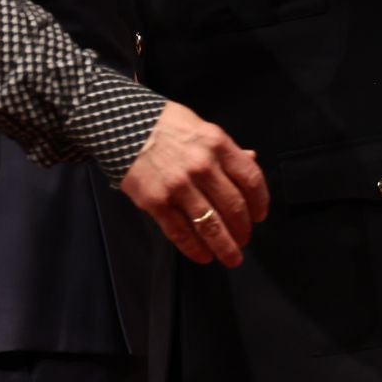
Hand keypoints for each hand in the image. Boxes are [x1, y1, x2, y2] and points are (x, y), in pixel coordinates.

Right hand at [119, 101, 268, 266]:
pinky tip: (203, 256)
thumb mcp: (201, 127)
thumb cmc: (163, 124)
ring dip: (225, 247)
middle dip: (243, 230)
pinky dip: (195, 249)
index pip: (251, 179)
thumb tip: (251, 160)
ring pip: (210, 226)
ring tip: (231, 257)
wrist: (121, 125)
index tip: (259, 216)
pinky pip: (181, 232)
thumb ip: (226, 149)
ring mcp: (178, 186)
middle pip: (234, 207)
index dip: (260, 202)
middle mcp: (202, 166)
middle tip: (244, 240)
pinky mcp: (156, 202)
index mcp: (217, 145)